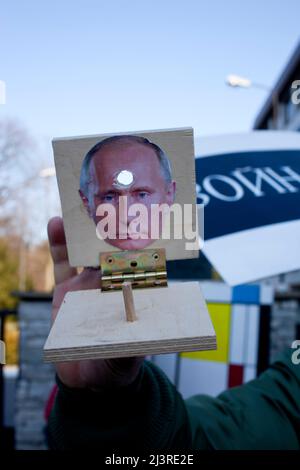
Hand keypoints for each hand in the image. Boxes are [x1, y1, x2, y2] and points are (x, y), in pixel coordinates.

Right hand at [48, 216, 143, 389]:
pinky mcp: (66, 288)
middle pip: (112, 249)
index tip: (142, 222)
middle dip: (111, 228)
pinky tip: (55, 224)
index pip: (139, 262)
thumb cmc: (116, 362)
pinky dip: (59, 243)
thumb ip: (131, 343)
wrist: (86, 376)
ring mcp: (88, 282)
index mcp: (132, 292)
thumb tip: (138, 331)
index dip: (140, 243)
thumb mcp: (127, 354)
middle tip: (109, 203)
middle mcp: (112, 282)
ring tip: (80, 209)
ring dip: (83, 230)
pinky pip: (62, 262)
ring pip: (86, 250)